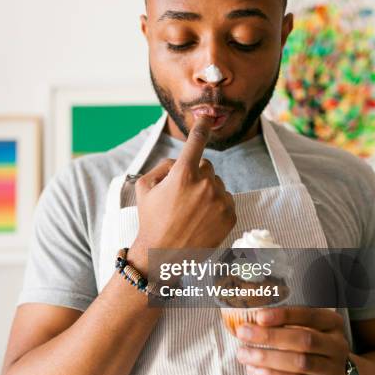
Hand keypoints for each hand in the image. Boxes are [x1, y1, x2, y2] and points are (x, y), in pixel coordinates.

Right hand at [128, 116, 235, 272]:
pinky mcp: (230, 215)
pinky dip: (216, 206)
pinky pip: (226, 200)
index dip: (201, 127)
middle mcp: (205, 185)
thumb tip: (178, 160)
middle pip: (207, 166)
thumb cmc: (151, 221)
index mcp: (183, 174)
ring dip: (206, 192)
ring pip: (217, 184)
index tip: (207, 117)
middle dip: (196, 175)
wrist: (163, 257)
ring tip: (191, 212)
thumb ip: (162, 166)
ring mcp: (219, 201)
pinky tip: (202, 220)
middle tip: (181, 195)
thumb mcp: (144, 188)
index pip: (196, 142)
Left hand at [235, 307, 348, 374]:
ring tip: (243, 354)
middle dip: (270, 336)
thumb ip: (287, 323)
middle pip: (303, 340)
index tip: (259, 316)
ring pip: (299, 362)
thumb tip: (251, 318)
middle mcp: (337, 346)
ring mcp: (333, 370)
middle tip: (243, 333)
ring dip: (267, 357)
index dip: (284, 315)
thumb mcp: (308, 330)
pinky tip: (255, 370)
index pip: (309, 315)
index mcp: (332, 324)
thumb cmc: (314, 348)